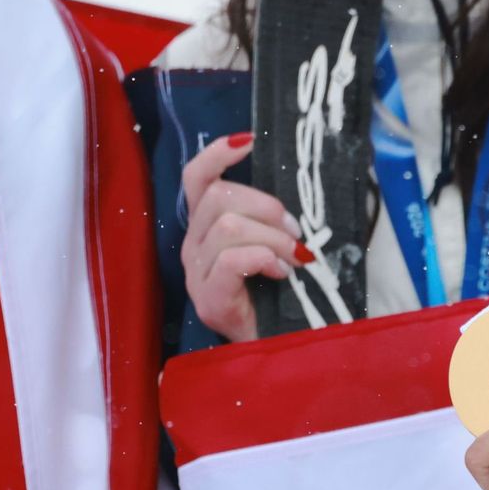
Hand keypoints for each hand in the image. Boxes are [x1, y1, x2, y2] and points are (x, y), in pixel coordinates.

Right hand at [179, 131, 309, 341]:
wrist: (279, 348)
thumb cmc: (280, 296)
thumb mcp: (275, 246)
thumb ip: (271, 220)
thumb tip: (294, 198)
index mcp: (205, 228)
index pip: (196, 178)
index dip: (218, 153)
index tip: (250, 141)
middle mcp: (192, 246)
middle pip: (219, 197)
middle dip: (266, 206)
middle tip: (295, 232)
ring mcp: (196, 274)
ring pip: (228, 225)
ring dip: (272, 236)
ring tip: (293, 257)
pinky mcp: (209, 299)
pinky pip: (231, 259)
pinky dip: (263, 258)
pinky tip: (281, 272)